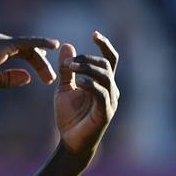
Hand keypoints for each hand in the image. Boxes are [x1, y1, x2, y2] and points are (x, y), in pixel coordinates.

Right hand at [0, 34, 59, 95]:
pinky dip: (41, 42)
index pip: (22, 53)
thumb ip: (10, 79)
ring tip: (50, 78)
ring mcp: (1, 40)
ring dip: (41, 62)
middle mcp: (0, 41)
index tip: (43, 77)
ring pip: (29, 48)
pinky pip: (28, 42)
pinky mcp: (3, 43)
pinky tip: (54, 45)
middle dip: (40, 65)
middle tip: (49, 80)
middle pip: (28, 51)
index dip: (35, 64)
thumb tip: (27, 78)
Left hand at [54, 32, 118, 157]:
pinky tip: (78, 82)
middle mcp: (111, 90)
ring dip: (87, 68)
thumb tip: (67, 45)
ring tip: (70, 67)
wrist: (70, 141)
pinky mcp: (105, 113)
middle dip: (88, 58)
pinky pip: (101, 93)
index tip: (94, 33)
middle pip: (106, 65)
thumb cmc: (70, 116)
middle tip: (69, 61)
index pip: (110, 59)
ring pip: (105, 76)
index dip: (104, 45)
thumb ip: (67, 69)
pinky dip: (90, 84)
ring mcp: (110, 101)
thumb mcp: (65, 87)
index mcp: (103, 83)